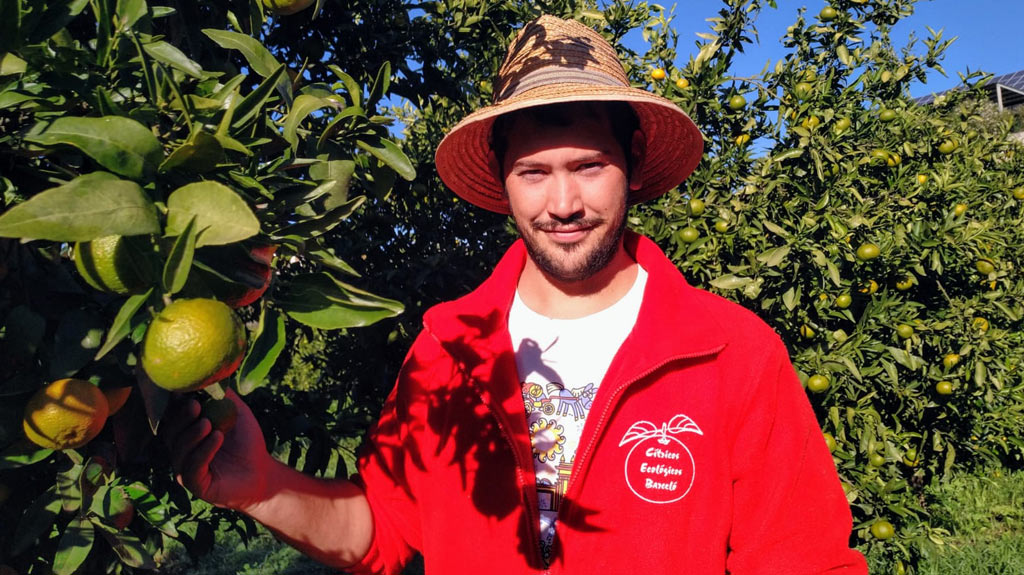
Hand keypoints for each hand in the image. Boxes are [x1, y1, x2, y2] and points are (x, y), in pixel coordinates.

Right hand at [162, 389, 274, 510]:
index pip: (172, 418)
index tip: (182, 391)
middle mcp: (182, 451)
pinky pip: (192, 468)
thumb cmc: (247, 442)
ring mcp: (186, 469)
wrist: (262, 472)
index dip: (174, 405)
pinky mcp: (196, 485)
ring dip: (192, 435)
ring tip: (208, 423)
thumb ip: (223, 395)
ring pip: (180, 451)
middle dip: (181, 419)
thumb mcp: (236, 413)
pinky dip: (203, 451)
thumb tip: (210, 372)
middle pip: (171, 434)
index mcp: (187, 434)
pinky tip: (217, 438)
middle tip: (195, 405)